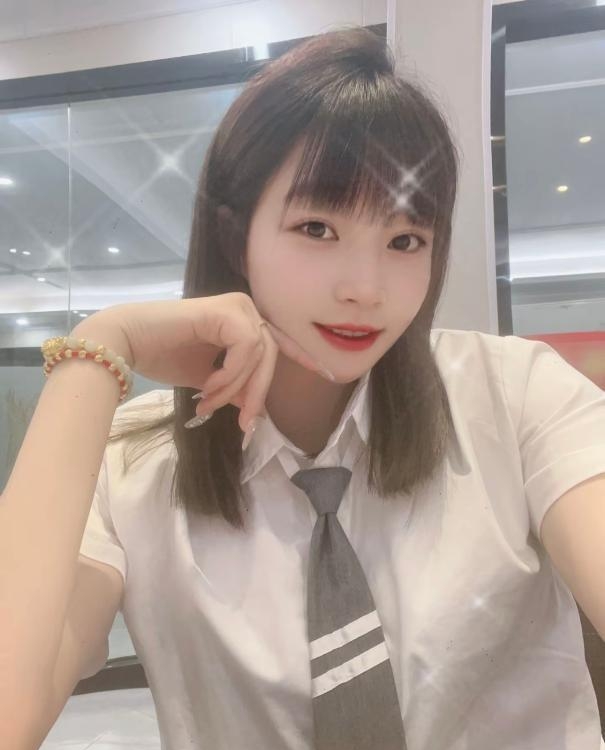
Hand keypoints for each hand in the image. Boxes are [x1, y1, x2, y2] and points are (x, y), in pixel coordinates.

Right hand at [76, 293, 333, 432]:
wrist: (127, 342)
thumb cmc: (163, 355)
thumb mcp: (210, 379)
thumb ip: (234, 385)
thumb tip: (253, 407)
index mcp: (243, 320)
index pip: (280, 342)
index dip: (305, 357)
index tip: (328, 375)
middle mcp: (245, 307)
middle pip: (272, 356)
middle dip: (258, 394)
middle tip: (243, 424)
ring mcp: (237, 306)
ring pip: (260, 357)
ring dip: (235, 387)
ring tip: (208, 401)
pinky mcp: (227, 310)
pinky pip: (245, 350)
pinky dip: (230, 373)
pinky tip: (207, 384)